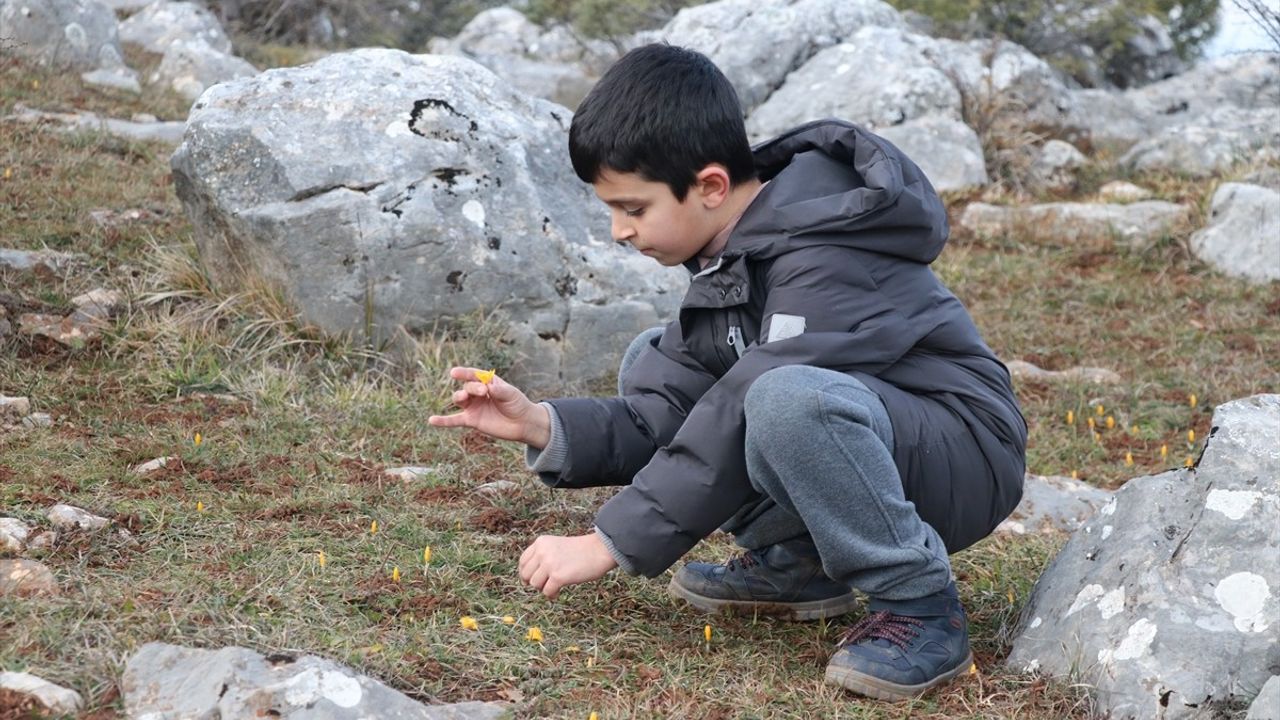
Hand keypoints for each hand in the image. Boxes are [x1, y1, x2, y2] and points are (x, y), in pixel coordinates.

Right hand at [427, 367, 550, 447]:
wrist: (522, 423)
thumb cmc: (517, 404)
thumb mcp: (511, 394)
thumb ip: (500, 391)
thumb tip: (488, 388)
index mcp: (487, 382)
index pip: (474, 375)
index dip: (464, 373)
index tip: (454, 373)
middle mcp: (478, 393)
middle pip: (467, 386)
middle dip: (472, 388)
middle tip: (483, 392)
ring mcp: (473, 406)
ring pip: (459, 399)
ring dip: (459, 397)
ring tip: (463, 397)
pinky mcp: (471, 420)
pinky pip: (454, 420)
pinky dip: (443, 421)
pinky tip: (431, 420)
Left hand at [519, 533, 617, 599]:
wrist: (600, 550)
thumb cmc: (581, 550)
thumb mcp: (556, 546)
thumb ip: (543, 556)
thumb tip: (529, 579)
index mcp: (541, 542)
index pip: (523, 561)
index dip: (525, 573)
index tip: (529, 580)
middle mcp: (542, 552)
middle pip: (526, 574)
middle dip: (534, 582)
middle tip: (545, 584)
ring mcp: (549, 564)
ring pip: (535, 584)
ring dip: (543, 588)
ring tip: (554, 587)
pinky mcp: (558, 576)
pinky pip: (546, 592)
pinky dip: (551, 594)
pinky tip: (558, 592)